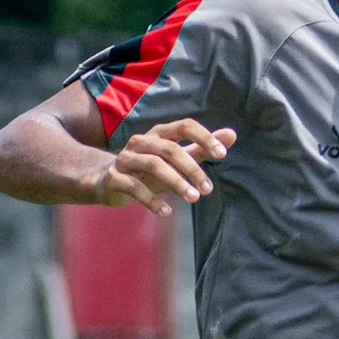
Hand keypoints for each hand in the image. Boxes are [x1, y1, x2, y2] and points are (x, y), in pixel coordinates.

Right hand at [98, 118, 233, 214]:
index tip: (222, 155)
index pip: (184, 126)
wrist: (106, 181)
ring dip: (176, 182)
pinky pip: (134, 187)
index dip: (204, 137)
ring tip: (194, 198)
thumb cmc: (149, 170)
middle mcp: (141, 142)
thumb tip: (232, 134)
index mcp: (159, 134)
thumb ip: (202, 148)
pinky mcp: (113, 177)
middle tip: (208, 190)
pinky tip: (166, 212)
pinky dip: (152, 200)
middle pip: (170, 149)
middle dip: (192, 169)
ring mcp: (125, 158)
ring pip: (153, 165)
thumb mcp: (176, 160)